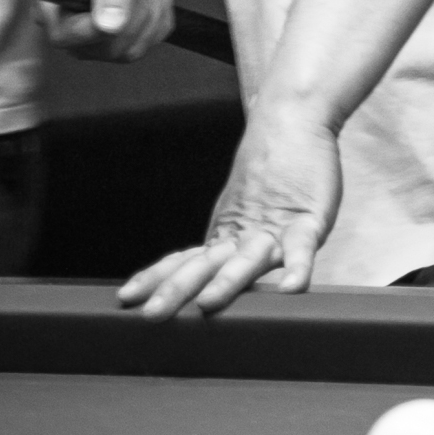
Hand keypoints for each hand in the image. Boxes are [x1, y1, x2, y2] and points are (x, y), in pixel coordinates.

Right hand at [39, 0, 177, 60]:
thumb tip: (107, 27)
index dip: (97, 29)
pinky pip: (138, 50)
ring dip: (148, 19)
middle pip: (101, 48)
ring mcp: (87, 35)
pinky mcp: (109, 40)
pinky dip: (157, 25)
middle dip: (134, 16)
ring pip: (123, 52)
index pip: (63, 36)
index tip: (124, 5)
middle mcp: (64, 21)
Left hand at [118, 107, 340, 318]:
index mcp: (224, 235)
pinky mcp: (308, 220)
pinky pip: (302, 247)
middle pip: (205, 265)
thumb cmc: (271, 173)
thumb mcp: (243, 214)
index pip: (183, 261)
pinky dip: (296, 267)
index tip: (125, 298)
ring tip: (207, 303)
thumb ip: (227, 248)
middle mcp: (242, 234)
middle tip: (151, 314)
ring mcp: (274, 228)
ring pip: (247, 258)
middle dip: (177, 289)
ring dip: (226, 281)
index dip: (156, 278)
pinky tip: (291, 287)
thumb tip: (203, 284)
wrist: (292, 120)